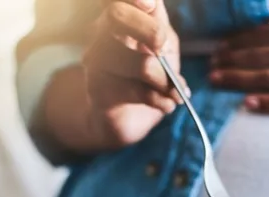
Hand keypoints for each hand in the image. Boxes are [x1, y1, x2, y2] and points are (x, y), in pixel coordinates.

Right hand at [82, 0, 186, 145]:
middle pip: (116, 15)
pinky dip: (156, 99)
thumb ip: (163, 34)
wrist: (132, 114)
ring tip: (173, 92)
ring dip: (161, 78)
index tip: (150, 5)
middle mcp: (104, 29)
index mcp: (125, 14)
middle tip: (162, 47)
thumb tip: (159, 38)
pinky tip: (167, 104)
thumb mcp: (165, 48)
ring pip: (131, 59)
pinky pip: (130, 89)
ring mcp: (95, 56)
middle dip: (148, 30)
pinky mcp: (96, 85)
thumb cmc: (151, 74)